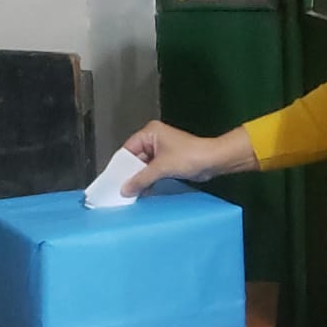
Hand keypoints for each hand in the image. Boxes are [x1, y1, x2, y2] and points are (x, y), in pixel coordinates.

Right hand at [120, 121, 256, 195]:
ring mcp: (162, 150)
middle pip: (135, 159)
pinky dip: (149, 180)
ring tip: (130, 194)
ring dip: (140, 179)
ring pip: (144, 166)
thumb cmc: (190, 157)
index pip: (127, 150)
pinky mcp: (169, 161)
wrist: (214, 161)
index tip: (112, 181)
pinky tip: (143, 192)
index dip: (120, 166)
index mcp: (149, 133)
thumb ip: (141, 179)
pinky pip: (154, 171)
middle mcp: (154, 139)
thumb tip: (124, 189)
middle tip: (120, 191)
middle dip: (130, 174)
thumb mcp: (161, 168)